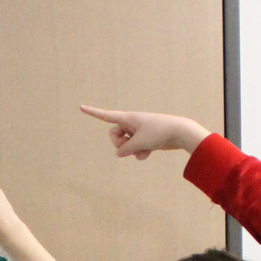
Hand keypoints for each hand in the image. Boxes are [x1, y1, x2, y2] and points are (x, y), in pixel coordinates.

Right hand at [79, 106, 208, 159]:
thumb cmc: (159, 133)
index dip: (93, 112)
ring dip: (132, 150)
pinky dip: (140, 153)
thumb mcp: (138, 143)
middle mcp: (131, 123)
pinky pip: (135, 149)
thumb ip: (125, 150)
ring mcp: (138, 131)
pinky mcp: (145, 139)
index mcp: (127, 118)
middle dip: (120, 144)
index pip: (106, 115)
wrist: (180, 132)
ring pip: (125, 145)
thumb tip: (119, 153)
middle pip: (114, 136)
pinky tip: (149, 152)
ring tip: (144, 148)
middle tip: (131, 145)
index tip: (80, 107)